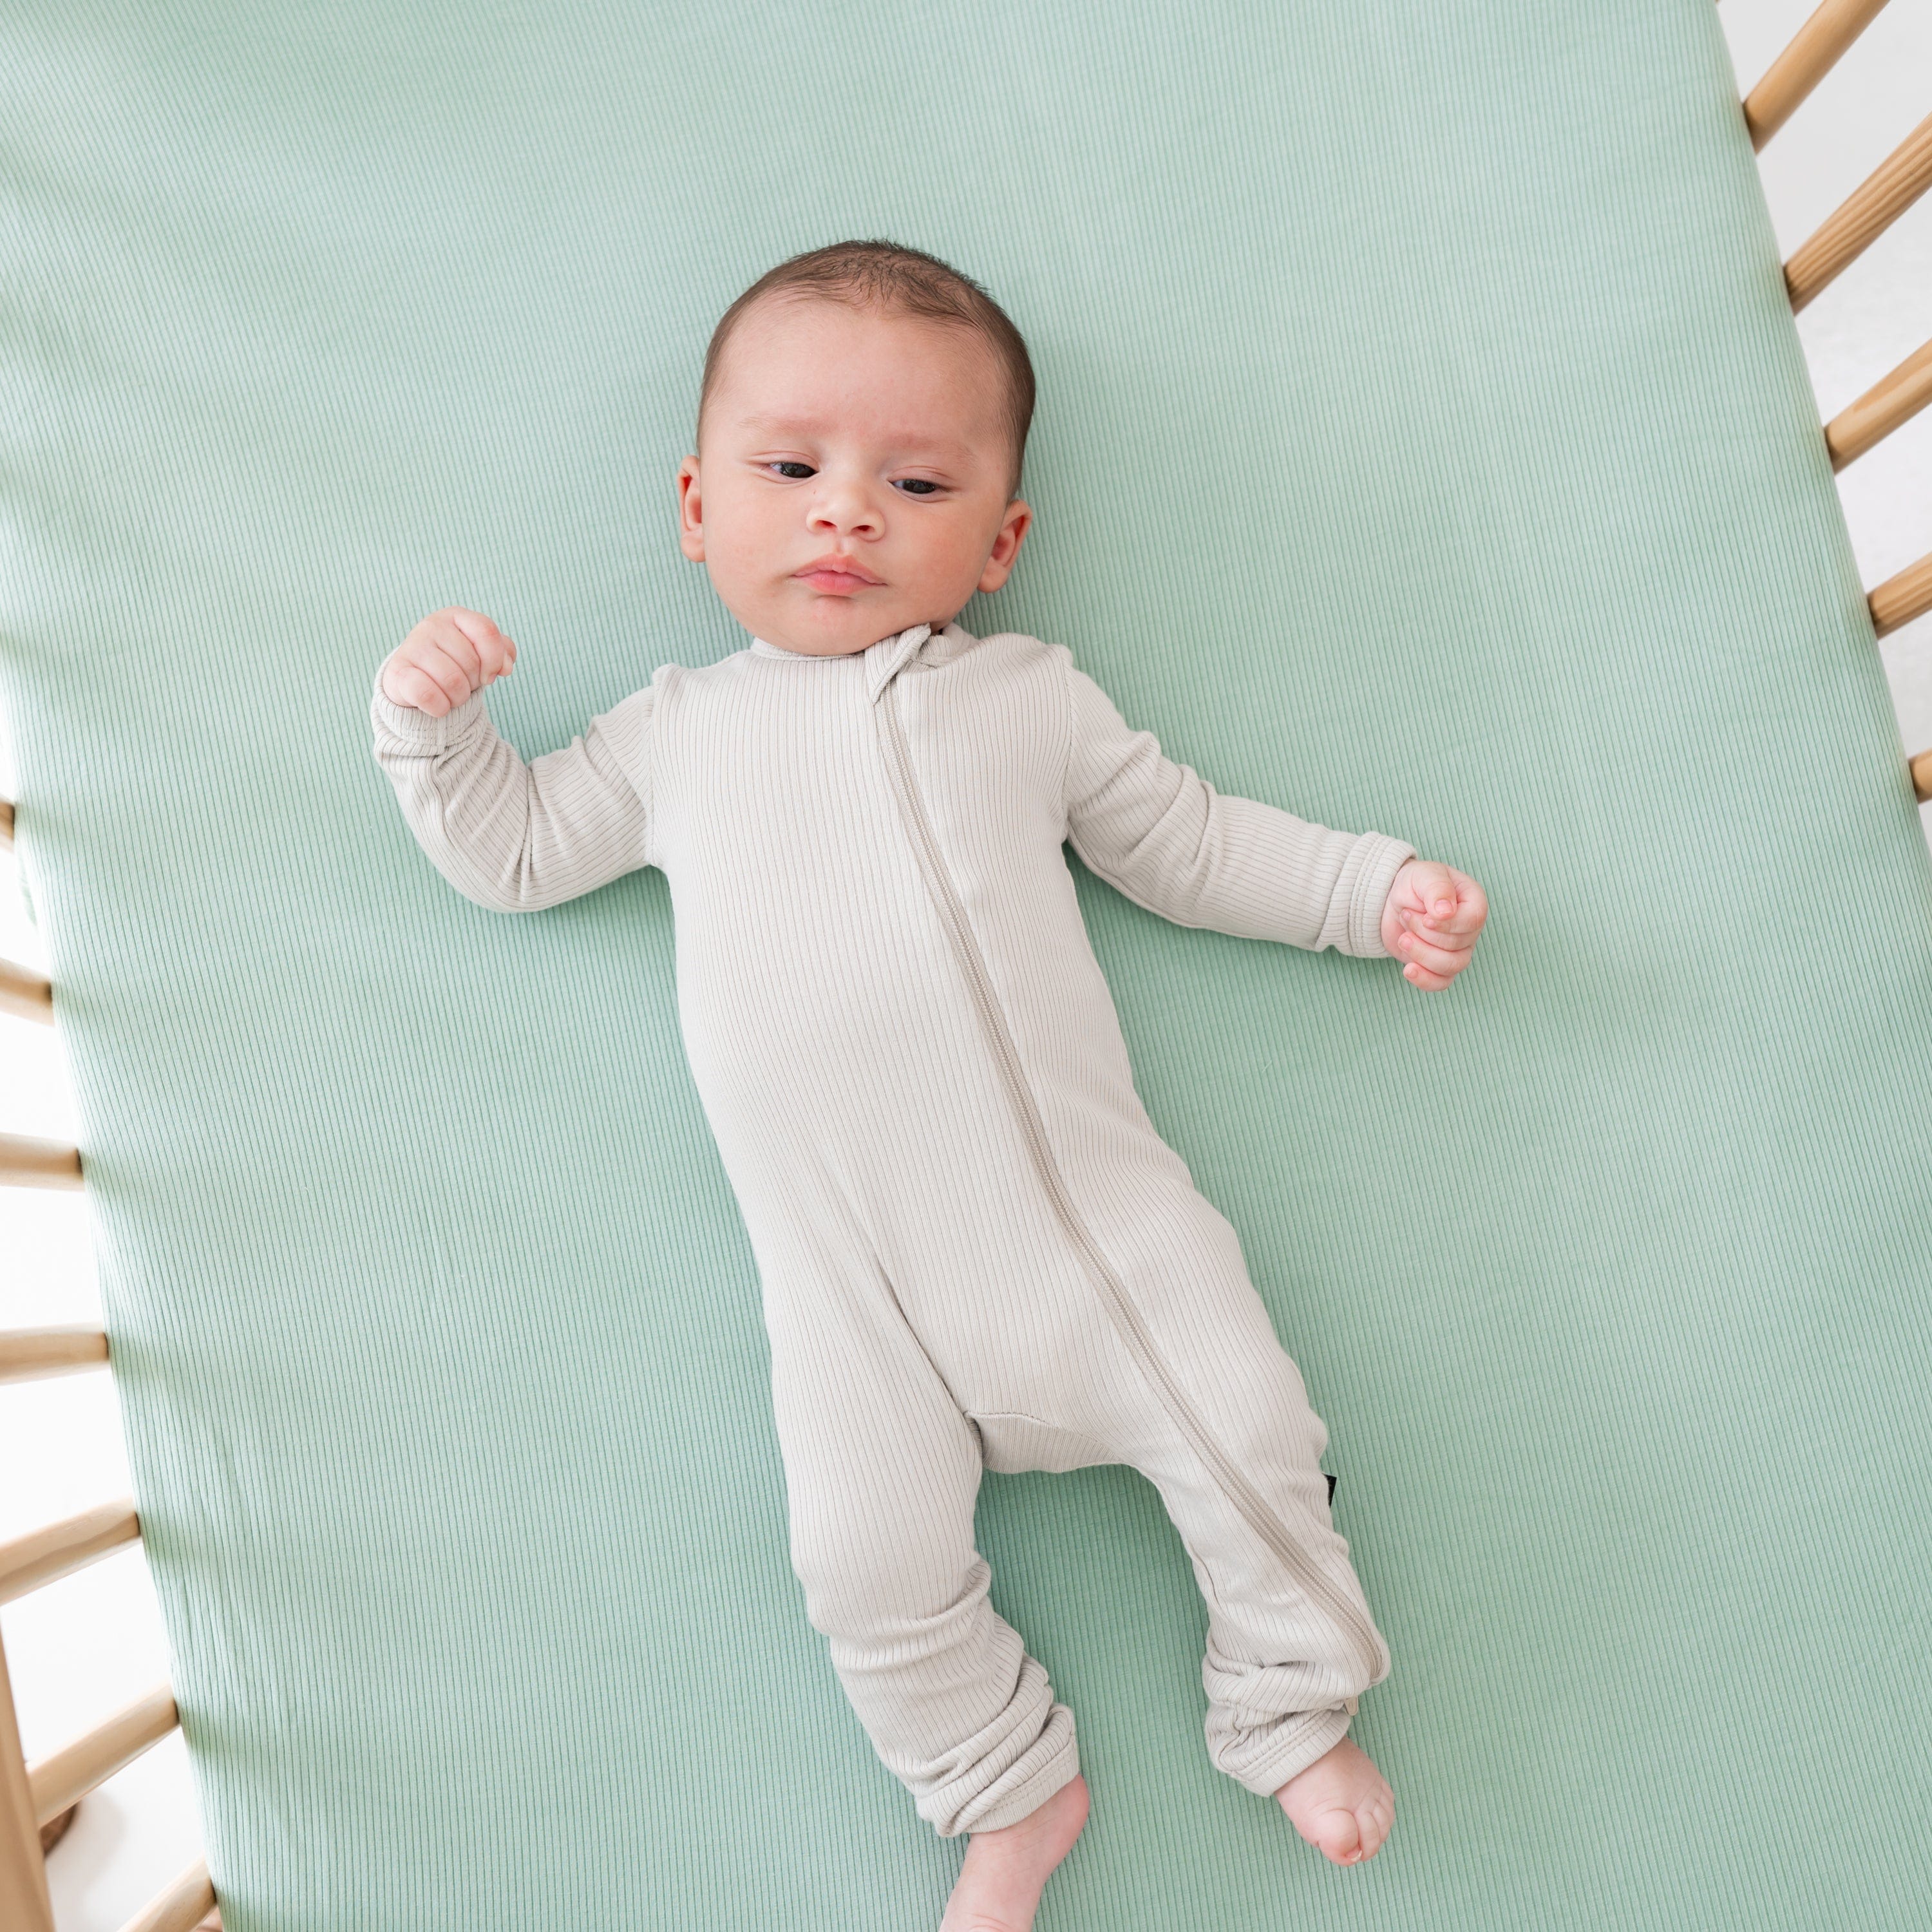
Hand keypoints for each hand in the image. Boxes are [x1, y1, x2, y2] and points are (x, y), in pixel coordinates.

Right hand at [380, 606, 517, 716]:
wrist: (415, 682)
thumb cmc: (455, 664)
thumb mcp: (481, 653)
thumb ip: (501, 652)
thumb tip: (506, 667)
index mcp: (456, 616)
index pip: (487, 631)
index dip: (494, 660)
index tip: (489, 675)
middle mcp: (431, 625)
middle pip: (471, 663)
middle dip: (473, 683)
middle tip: (461, 683)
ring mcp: (412, 647)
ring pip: (453, 682)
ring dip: (458, 698)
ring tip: (449, 693)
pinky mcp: (397, 672)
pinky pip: (429, 696)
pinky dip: (439, 708)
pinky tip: (436, 704)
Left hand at [1380, 858, 1486, 990]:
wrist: (1394, 900)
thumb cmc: (1415, 883)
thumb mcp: (1425, 875)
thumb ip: (1437, 889)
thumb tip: (1446, 912)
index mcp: (1474, 903)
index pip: (1473, 921)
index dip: (1446, 924)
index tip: (1425, 916)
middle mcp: (1470, 930)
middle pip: (1456, 945)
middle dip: (1423, 932)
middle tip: (1406, 914)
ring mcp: (1457, 950)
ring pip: (1450, 966)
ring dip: (1420, 953)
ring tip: (1403, 938)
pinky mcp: (1438, 965)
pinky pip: (1441, 983)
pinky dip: (1424, 980)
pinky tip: (1408, 969)